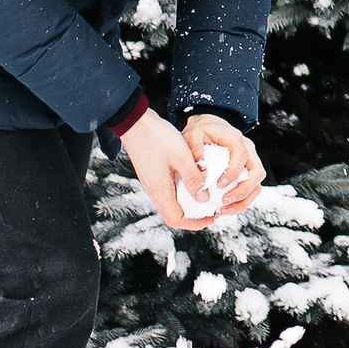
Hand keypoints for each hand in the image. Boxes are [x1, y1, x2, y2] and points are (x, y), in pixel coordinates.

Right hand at [121, 110, 217, 231]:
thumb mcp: (181, 156)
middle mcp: (154, 191)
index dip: (194, 224)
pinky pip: (168, 194)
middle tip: (211, 211)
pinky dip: (182, 196)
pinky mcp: (152, 176)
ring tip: (205, 200)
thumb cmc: (158, 137)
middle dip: (193, 218)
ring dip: (187, 207)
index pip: (175, 219)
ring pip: (170, 205)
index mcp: (160, 190)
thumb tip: (203, 199)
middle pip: (173, 216)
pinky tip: (193, 186)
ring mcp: (152, 184)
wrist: (136, 123)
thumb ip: (193, 178)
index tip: (212, 217)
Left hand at [182, 114, 264, 218]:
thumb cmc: (201, 131)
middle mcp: (248, 149)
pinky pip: (251, 188)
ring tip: (224, 210)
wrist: (210, 127)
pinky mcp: (247, 171)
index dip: (234, 172)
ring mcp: (250, 161)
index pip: (242, 155)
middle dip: (243, 190)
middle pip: (257, 172)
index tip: (220, 185)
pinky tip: (226, 208)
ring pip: (257, 183)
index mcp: (235, 138)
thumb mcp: (193, 135)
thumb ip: (195, 149)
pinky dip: (241, 201)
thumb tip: (201, 169)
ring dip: (244, 200)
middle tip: (224, 202)